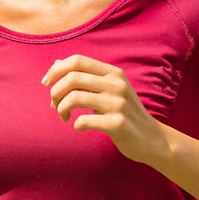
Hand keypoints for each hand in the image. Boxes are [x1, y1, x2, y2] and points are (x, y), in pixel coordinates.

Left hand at [41, 55, 169, 164]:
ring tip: (64, 117)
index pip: (77, 60)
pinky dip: (76, 125)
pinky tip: (80, 128)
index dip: (56, 70)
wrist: (152, 138)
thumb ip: (85, 77)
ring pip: (75, 98)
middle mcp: (117, 84)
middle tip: (54, 106)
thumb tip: (56, 63)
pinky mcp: (118, 123)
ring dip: (61, 109)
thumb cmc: (124, 114)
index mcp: (113, 73)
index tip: (46, 84)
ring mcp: (119, 103)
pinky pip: (84, 121)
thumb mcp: (108, 90)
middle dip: (55, 92)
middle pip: (72, 78)